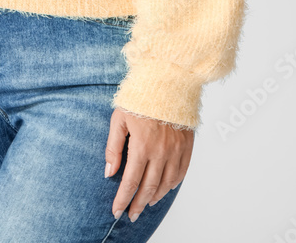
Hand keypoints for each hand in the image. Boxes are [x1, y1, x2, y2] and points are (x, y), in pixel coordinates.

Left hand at [105, 108, 193, 222]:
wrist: (168, 79)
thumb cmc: (140, 97)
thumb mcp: (119, 118)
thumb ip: (113, 148)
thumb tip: (109, 173)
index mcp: (142, 145)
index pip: (130, 182)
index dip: (123, 199)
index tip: (117, 211)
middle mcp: (161, 152)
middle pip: (149, 188)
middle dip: (138, 204)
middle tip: (131, 215)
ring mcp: (176, 150)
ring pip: (167, 184)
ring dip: (155, 197)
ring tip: (146, 203)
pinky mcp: (187, 145)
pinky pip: (181, 173)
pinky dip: (173, 184)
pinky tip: (165, 188)